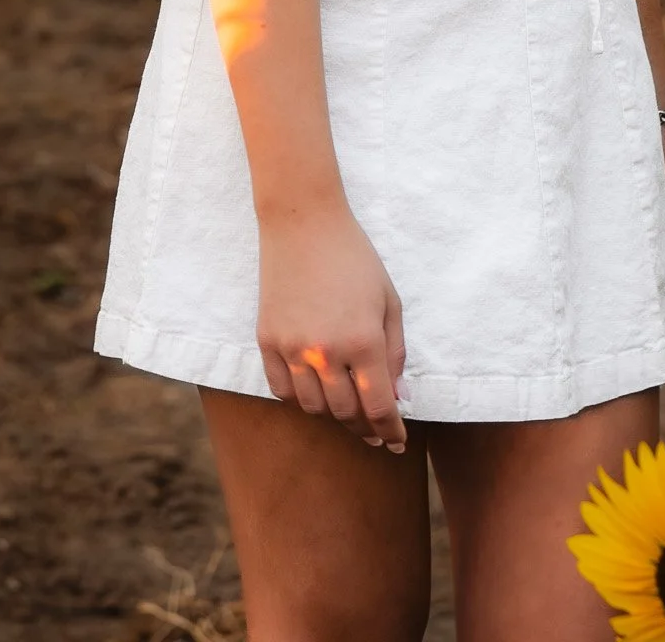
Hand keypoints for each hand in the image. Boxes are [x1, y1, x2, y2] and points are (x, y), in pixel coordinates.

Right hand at [256, 200, 407, 450]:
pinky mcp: (266, 342)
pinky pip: (283, 391)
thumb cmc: (355, 258)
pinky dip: (300, 400)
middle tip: (375, 431)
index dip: (390, 429)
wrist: (303, 223)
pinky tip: (315, 394)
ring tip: (347, 410)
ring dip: (334, 416)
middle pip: (346, 413)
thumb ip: (395, 352)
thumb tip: (398, 398)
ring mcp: (292, 349)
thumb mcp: (389, 300)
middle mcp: (326, 352)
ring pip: (313, 408)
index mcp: (363, 340)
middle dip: (365, 427)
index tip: (397, 441)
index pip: (378, 406)